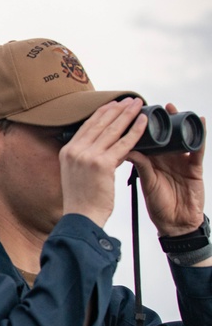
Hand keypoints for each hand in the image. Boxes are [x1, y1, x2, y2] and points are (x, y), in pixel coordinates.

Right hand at [60, 97, 147, 226]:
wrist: (81, 217)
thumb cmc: (82, 199)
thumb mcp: (77, 173)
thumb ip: (89, 157)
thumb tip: (108, 146)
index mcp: (67, 151)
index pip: (87, 125)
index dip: (103, 112)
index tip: (114, 103)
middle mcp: (75, 150)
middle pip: (100, 123)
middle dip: (117, 109)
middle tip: (130, 100)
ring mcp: (88, 156)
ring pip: (112, 130)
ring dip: (128, 114)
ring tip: (138, 105)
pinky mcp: (102, 164)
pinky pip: (124, 143)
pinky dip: (135, 131)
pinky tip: (144, 122)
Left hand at [128, 103, 206, 235]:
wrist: (175, 222)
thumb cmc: (159, 203)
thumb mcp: (148, 181)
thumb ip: (141, 165)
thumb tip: (126, 150)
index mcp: (151, 160)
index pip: (144, 139)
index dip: (137, 127)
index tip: (129, 112)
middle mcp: (166, 157)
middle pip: (162, 133)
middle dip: (156, 119)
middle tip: (149, 104)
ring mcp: (181, 160)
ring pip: (179, 136)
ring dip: (177, 122)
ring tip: (171, 109)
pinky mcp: (195, 166)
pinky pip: (198, 148)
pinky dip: (200, 135)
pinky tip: (200, 122)